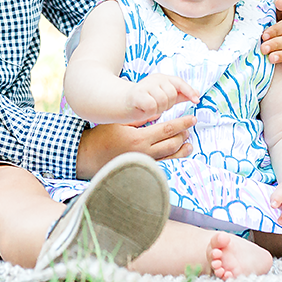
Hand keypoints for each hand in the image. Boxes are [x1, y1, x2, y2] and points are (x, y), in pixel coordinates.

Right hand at [76, 116, 195, 178]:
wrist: (90, 156)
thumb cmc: (103, 136)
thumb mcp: (120, 121)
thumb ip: (140, 118)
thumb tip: (158, 113)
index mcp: (139, 138)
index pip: (167, 130)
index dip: (182, 124)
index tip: (192, 118)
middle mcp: (144, 153)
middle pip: (172, 143)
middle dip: (183, 133)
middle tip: (190, 125)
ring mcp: (144, 163)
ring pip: (171, 157)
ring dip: (182, 148)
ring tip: (189, 141)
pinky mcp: (142, 168)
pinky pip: (163, 164)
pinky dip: (174, 158)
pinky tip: (179, 153)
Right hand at [123, 73, 198, 125]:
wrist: (121, 103)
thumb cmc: (144, 101)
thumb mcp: (162, 96)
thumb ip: (178, 95)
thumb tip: (196, 94)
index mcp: (162, 78)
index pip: (178, 82)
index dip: (188, 91)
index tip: (196, 100)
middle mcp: (154, 79)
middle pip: (172, 94)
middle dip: (167, 105)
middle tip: (157, 106)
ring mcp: (145, 85)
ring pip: (163, 101)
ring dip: (158, 109)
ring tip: (149, 108)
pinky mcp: (137, 94)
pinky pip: (152, 106)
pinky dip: (149, 112)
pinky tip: (143, 110)